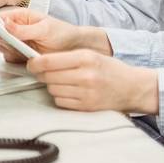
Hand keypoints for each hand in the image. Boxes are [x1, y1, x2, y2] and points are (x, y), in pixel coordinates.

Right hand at [0, 8, 111, 62]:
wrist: (74, 48)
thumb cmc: (62, 33)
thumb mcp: (44, 29)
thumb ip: (24, 28)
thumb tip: (6, 23)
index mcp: (21, 16)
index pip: (1, 18)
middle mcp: (17, 29)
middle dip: (6, 41)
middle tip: (19, 43)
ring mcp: (18, 42)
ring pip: (3, 47)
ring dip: (11, 51)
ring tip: (26, 50)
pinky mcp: (21, 54)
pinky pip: (10, 58)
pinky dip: (15, 60)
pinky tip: (27, 58)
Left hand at [26, 49, 158, 113]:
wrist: (132, 88)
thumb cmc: (109, 69)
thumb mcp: (91, 55)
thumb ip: (67, 57)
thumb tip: (39, 61)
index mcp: (86, 58)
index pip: (49, 61)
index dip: (35, 63)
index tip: (31, 63)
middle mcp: (85, 75)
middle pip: (48, 76)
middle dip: (41, 74)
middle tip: (42, 72)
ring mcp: (86, 93)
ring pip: (52, 89)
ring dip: (51, 86)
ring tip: (61, 82)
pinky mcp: (86, 107)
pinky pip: (61, 102)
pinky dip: (60, 97)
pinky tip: (68, 92)